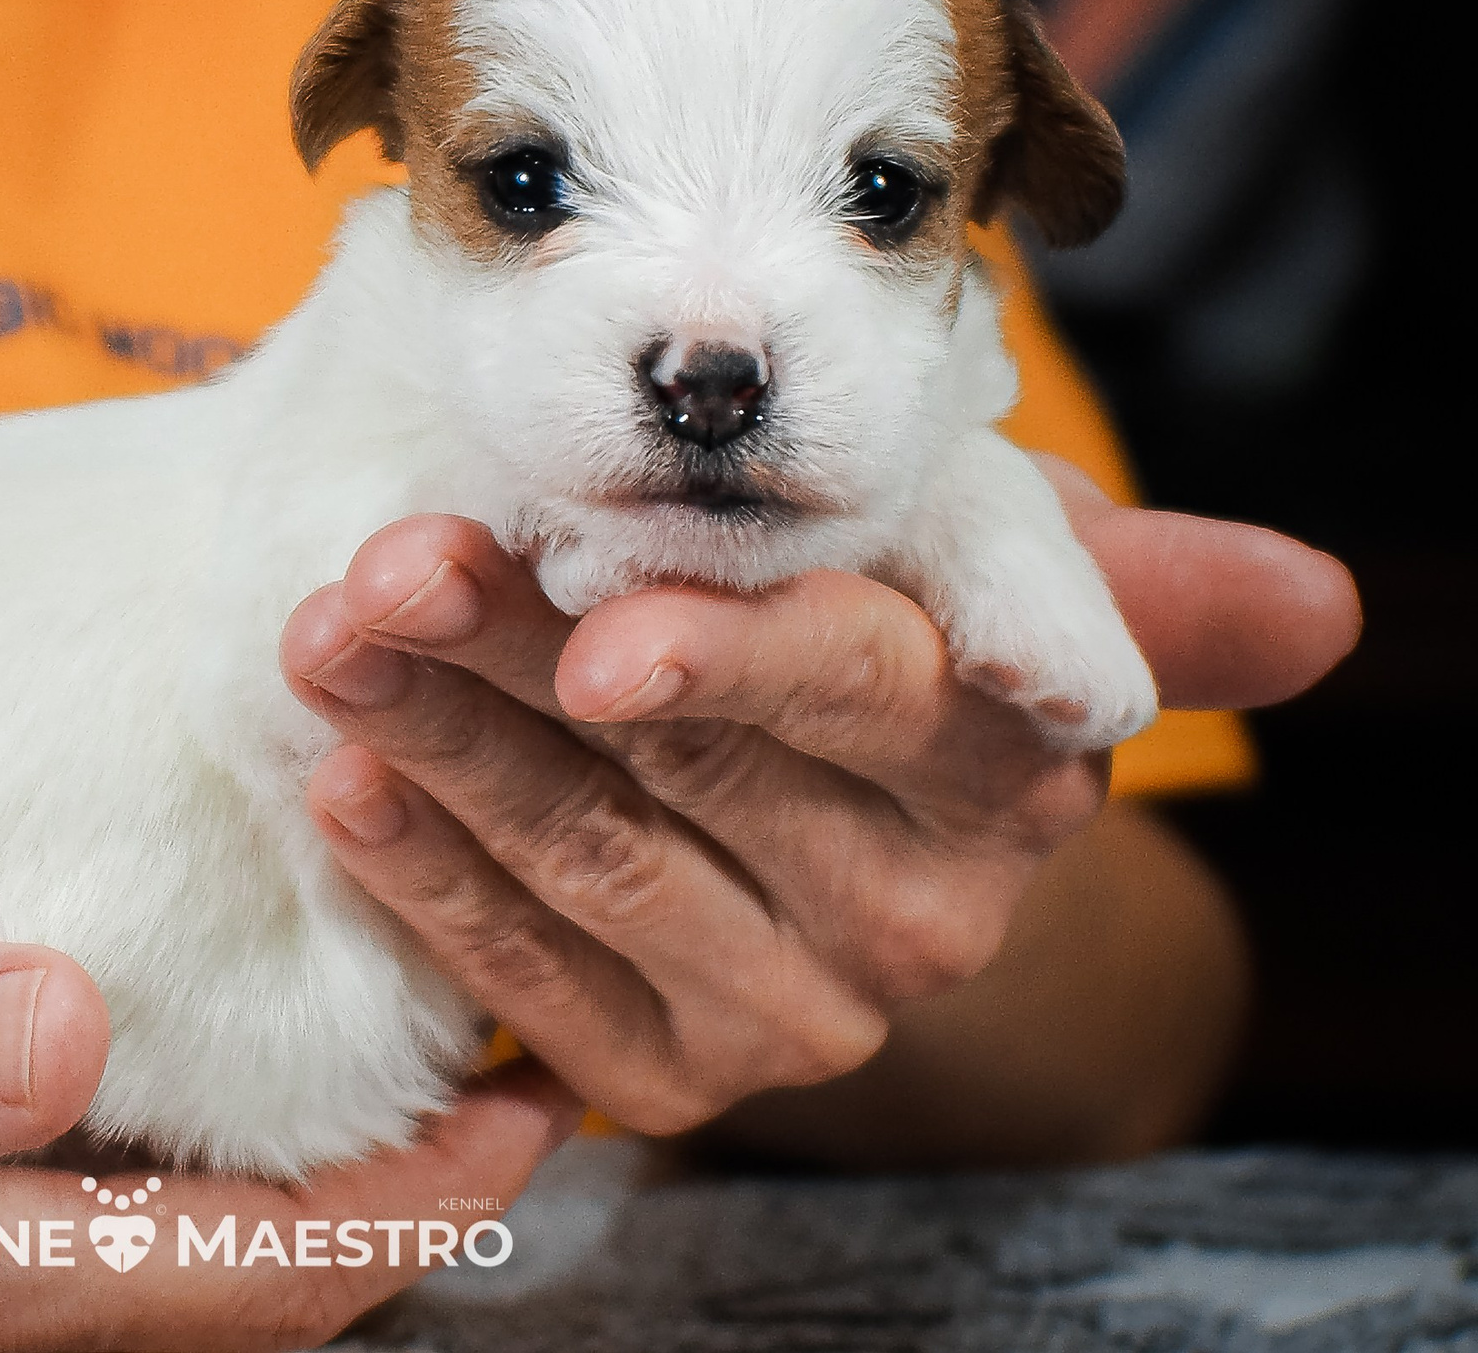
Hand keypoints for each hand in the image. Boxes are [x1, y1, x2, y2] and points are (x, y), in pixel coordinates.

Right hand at [0, 913, 576, 1350]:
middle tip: (509, 1074)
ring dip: (295, 1203)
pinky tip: (189, 1098)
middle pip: (225, 1297)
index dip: (407, 1207)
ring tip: (398, 1071)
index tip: (534, 1110)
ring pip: (154, 1286)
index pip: (229, 1273)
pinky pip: (57, 1260)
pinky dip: (170, 1190)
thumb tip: (71, 1025)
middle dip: (389, 1210)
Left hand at [280, 462, 1357, 1137]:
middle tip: (385, 572)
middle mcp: (914, 913)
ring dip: (439, 745)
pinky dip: (425, 878)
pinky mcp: (671, 1080)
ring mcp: (790, 1011)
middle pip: (688, 764)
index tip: (605, 623)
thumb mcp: (995, 584)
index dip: (737, 654)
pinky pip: (527, 979)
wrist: (843, 827)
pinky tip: (344, 787)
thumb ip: (1117, 584)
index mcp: (1004, 761)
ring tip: (328, 645)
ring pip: (590, 861)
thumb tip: (1324, 602)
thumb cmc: (893, 643)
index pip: (867, 687)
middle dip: (516, 653)